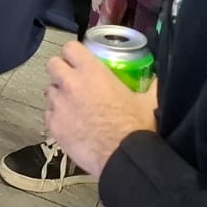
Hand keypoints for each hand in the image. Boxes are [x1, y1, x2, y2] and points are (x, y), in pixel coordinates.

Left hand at [43, 40, 158, 176]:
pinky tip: (69, 124)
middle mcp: (71, 83)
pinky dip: (56, 117)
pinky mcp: (54, 125)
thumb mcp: (147, 101)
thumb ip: (149, 86)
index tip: (79, 61)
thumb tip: (158, 79)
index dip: (74, 54)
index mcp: (92, 72)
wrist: (123, 158)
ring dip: (58, 95)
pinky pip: (48, 114)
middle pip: (53, 64)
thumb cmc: (135, 128)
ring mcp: (59, 104)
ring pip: (49, 90)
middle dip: (60, 70)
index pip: (70, 47)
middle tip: (71, 81)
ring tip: (71, 105)